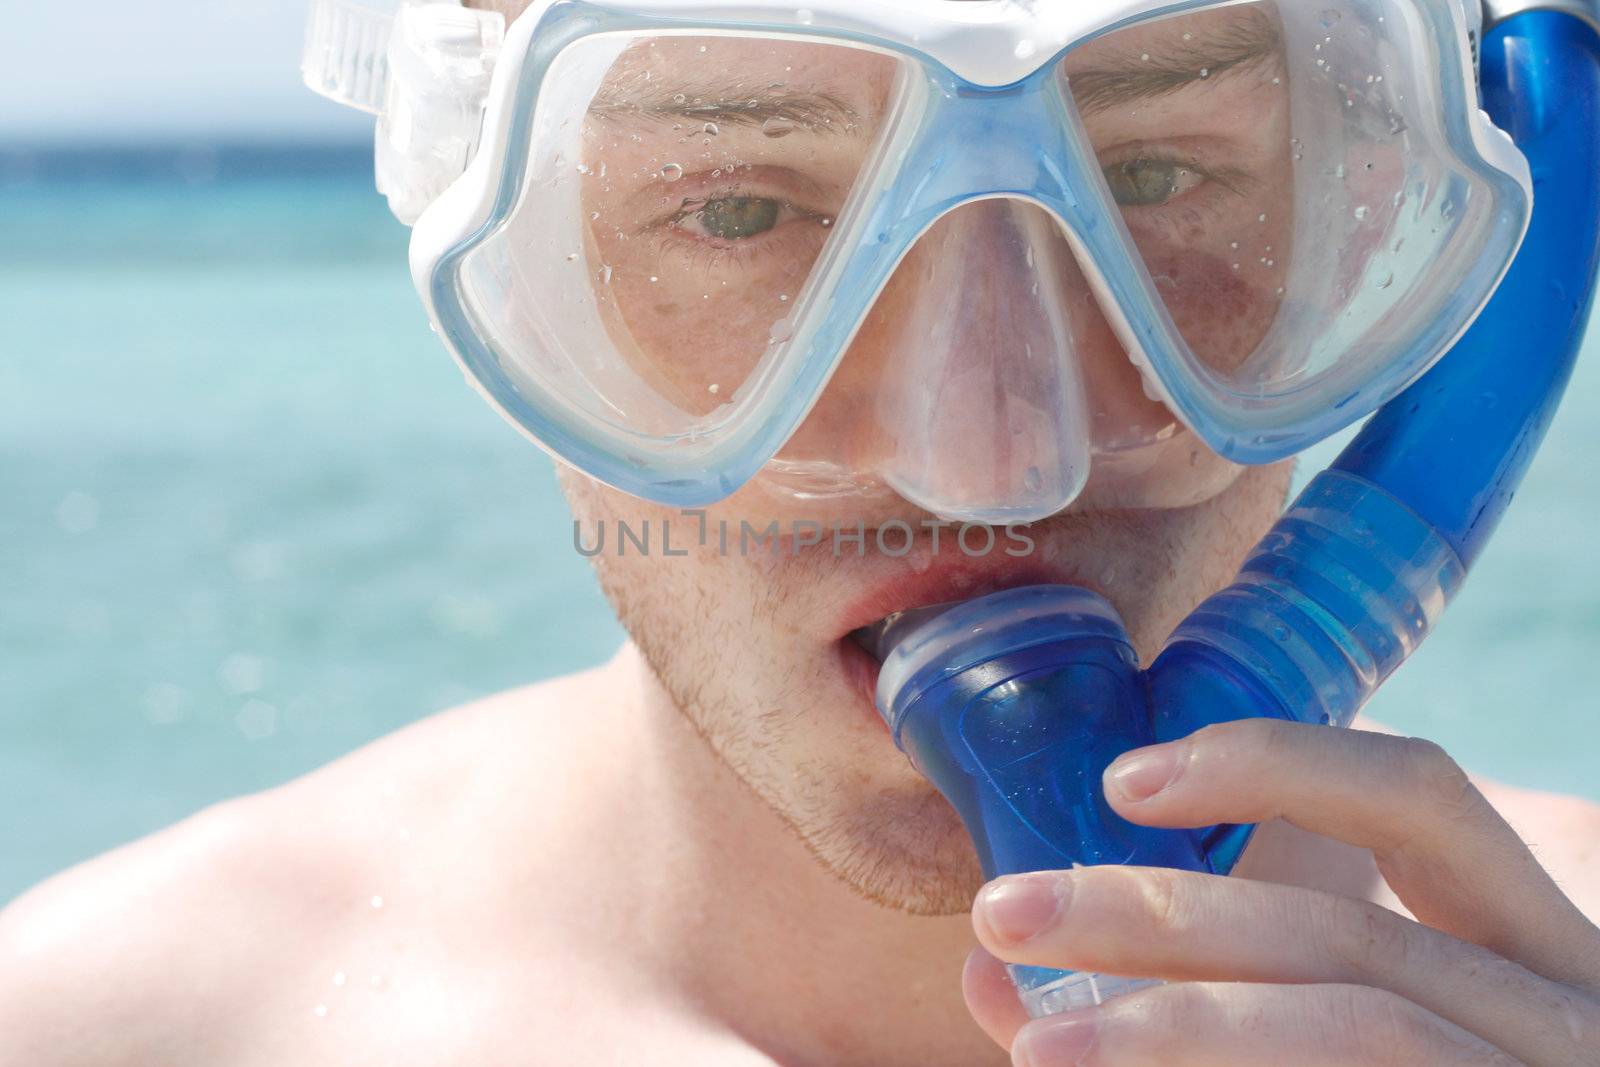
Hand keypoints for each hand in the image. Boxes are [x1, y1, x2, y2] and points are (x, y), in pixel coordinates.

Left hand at [961, 720, 1599, 1064]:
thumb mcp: (1288, 1038)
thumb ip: (1167, 1005)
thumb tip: (990, 974)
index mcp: (1524, 950)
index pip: (1419, 803)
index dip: (1277, 764)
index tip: (1121, 784)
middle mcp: (1569, 1013)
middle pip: (1345, 929)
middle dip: (1154, 913)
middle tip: (1003, 913)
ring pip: (1353, 1024)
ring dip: (1173, 1024)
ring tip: (1034, 1044)